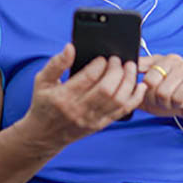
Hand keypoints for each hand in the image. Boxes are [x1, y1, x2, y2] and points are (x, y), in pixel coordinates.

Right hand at [19, 43, 146, 150]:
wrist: (44, 135)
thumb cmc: (44, 104)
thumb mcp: (42, 81)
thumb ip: (56, 63)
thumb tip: (70, 47)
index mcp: (64, 96)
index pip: (88, 78)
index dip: (100, 64)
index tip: (103, 58)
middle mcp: (79, 109)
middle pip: (106, 89)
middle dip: (116, 71)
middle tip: (117, 60)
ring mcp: (92, 119)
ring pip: (118, 100)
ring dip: (128, 81)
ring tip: (130, 68)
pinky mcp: (100, 124)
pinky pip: (123, 111)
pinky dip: (135, 98)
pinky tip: (140, 86)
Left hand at [138, 54, 182, 121]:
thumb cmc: (173, 96)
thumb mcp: (150, 92)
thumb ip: (135, 88)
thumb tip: (117, 85)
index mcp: (161, 59)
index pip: (140, 66)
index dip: (139, 83)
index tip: (145, 89)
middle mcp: (173, 61)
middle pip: (150, 81)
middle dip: (153, 96)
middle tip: (163, 98)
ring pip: (163, 92)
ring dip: (166, 102)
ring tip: (173, 100)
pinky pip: (177, 97)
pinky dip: (177, 104)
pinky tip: (182, 101)